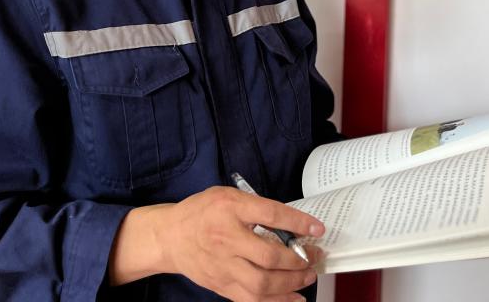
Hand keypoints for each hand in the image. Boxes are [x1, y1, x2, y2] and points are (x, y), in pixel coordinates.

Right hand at [109, 186, 325, 301]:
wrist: (170, 237)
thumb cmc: (203, 212)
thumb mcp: (229, 197)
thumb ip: (256, 207)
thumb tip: (292, 224)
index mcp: (230, 209)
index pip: (270, 214)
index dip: (297, 222)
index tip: (318, 229)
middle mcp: (226, 239)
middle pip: (268, 256)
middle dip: (298, 260)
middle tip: (314, 256)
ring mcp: (223, 266)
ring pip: (261, 284)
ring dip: (291, 283)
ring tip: (308, 276)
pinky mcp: (221, 286)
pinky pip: (251, 300)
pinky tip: (294, 298)